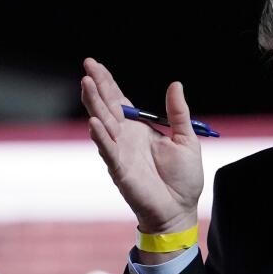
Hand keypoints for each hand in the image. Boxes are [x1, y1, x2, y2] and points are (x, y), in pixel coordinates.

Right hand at [81, 58, 202, 233]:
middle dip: (96, 86)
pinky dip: (100, 136)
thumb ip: (178, 113)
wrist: (180, 209)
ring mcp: (120, 152)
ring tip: (85, 84)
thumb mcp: (186, 139)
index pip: (119, 100)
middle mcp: (125, 137)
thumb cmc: (183, 179)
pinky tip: (93, 122)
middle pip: (107, 106)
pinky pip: (108, 150)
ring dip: (94, 104)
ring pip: (103, 123)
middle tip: (87, 66)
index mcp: (140, 129)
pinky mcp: (120, 169)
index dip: (107, 82)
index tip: (94, 64)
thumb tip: (175, 85)